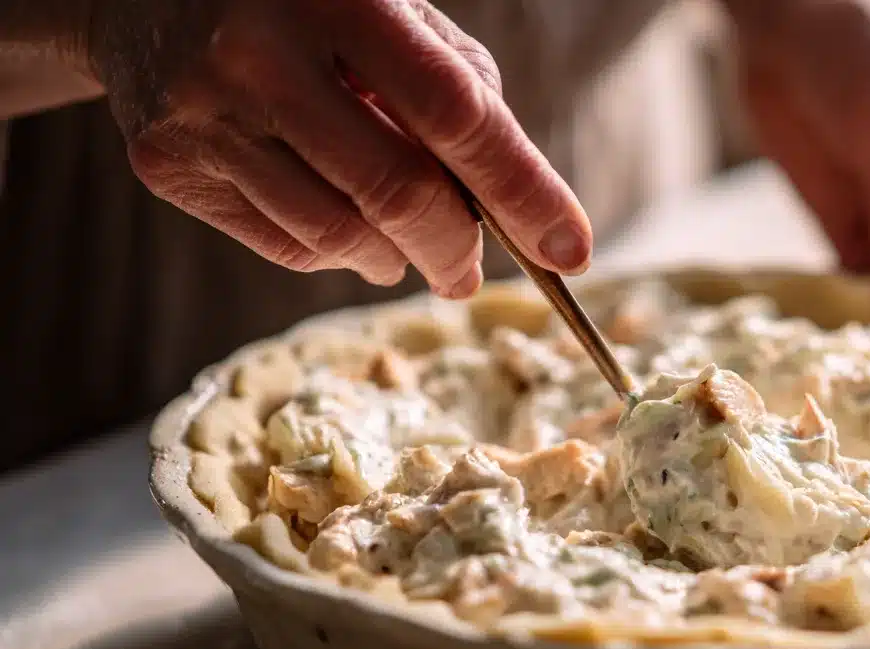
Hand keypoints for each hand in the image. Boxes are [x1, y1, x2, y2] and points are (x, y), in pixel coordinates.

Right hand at [77, 0, 592, 297]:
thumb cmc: (306, 5)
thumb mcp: (390, 11)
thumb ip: (458, 91)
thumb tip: (515, 208)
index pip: (454, 114)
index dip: (523, 189)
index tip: (571, 249)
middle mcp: (261, 53)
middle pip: (397, 193)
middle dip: (457, 250)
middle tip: (471, 272)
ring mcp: (205, 112)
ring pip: (341, 237)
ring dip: (397, 256)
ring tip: (408, 241)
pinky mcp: (168, 163)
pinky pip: (289, 246)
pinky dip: (338, 250)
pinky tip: (342, 219)